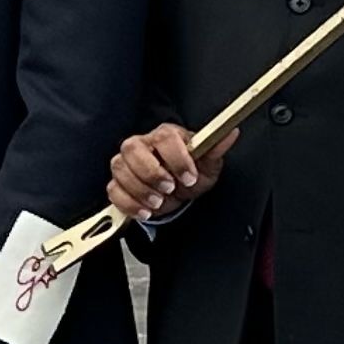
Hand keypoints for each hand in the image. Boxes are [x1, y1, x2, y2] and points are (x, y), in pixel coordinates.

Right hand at [109, 123, 234, 222]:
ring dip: (141, 190)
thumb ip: (216, 149)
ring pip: (121, 170)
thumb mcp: (208, 164)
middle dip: (152, 173)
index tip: (189, 177)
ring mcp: (126, 163)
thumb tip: (231, 133)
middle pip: (133, 149)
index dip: (176, 158)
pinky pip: (113, 191)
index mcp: (165, 135)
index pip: (164, 137)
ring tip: (159, 202)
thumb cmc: (190, 174)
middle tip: (169, 188)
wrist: (178, 192)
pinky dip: (129, 203)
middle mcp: (142, 145)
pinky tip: (146, 211)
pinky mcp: (117, 183)